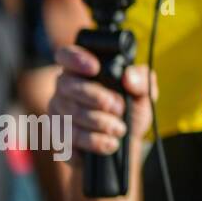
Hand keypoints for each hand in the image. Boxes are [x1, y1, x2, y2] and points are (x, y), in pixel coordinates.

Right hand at [50, 45, 156, 159]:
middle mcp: (65, 88)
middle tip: (119, 107)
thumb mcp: (144, 95)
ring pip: (70, 114)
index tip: (95, 68)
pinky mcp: (57, 137)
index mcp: (82, 71)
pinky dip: (94, 142)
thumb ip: (142, 81)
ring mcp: (58, 113)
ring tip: (120, 129)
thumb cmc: (131, 112)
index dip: (76, 59)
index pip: (66, 55)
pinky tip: (110, 143)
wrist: (126, 144)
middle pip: (69, 86)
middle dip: (98, 98)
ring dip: (100, 123)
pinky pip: (69, 138)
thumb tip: (129, 76)